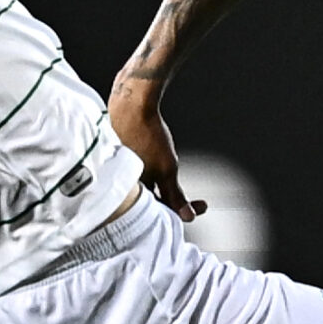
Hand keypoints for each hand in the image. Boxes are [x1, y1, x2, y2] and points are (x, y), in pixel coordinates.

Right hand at [108, 80, 206, 222]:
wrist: (131, 106)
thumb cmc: (146, 135)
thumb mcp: (167, 169)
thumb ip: (175, 196)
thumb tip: (187, 217)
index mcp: (130, 192)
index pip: (159, 212)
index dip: (183, 211)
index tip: (201, 207)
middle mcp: (123, 186)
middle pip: (153, 203)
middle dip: (177, 203)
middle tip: (196, 202)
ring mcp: (121, 173)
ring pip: (147, 190)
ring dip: (167, 190)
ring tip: (178, 183)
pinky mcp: (122, 162)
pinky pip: (141, 177)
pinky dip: (155, 178)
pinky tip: (161, 167)